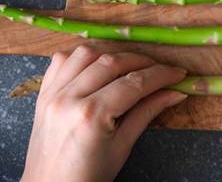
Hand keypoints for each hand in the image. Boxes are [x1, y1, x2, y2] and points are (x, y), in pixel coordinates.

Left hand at [22, 46, 187, 181]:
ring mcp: (52, 93)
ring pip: (86, 53)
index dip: (160, 75)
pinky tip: (97, 65)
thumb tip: (174, 93)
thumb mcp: (122, 148)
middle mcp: (69, 98)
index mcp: (91, 116)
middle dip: (141, 61)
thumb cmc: (88, 177)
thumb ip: (146, 113)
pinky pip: (62, 60)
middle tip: (160, 69)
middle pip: (112, 62)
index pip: (133, 83)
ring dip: (112, 54)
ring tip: (131, 65)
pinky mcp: (43, 93)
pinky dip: (82, 57)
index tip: (178, 73)